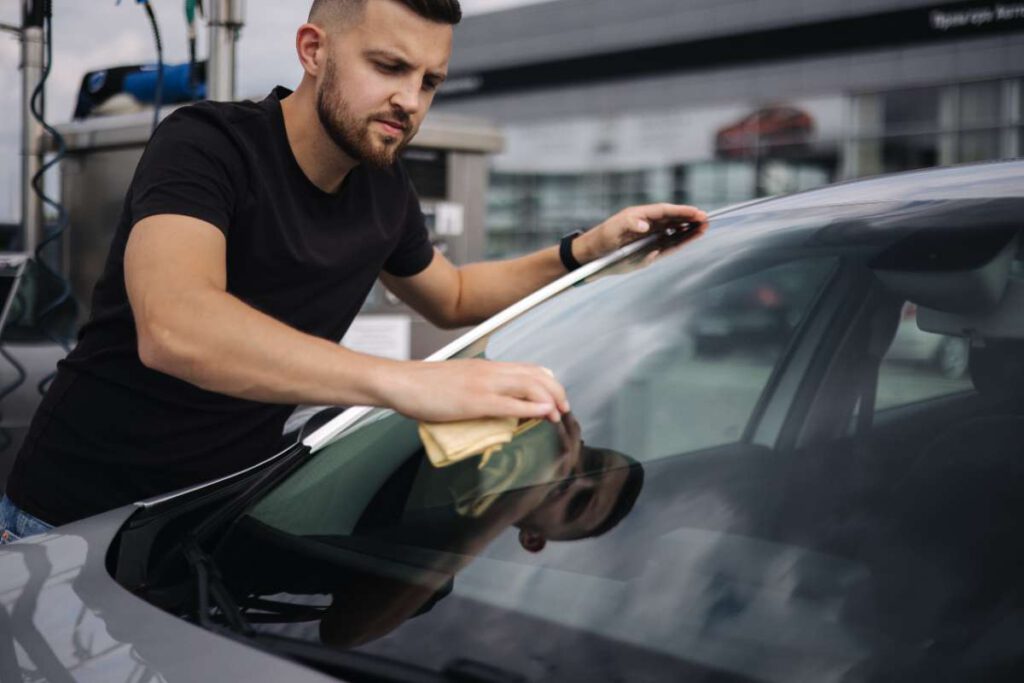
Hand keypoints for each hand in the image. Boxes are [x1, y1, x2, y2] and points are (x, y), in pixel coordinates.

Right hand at [381, 359, 569, 423]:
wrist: (402, 382)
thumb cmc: (425, 385)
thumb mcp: (459, 381)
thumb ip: (479, 389)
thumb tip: (493, 405)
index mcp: (486, 367)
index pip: (528, 368)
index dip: (547, 382)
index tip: (556, 397)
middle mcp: (489, 371)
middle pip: (535, 375)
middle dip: (556, 392)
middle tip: (564, 408)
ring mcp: (483, 385)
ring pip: (529, 386)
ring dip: (550, 400)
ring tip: (558, 413)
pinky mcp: (474, 401)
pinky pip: (511, 403)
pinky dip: (532, 407)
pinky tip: (544, 413)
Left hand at [574, 203, 707, 263]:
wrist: (593, 254)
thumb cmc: (602, 238)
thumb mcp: (613, 230)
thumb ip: (628, 225)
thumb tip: (644, 225)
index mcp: (640, 215)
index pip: (665, 211)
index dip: (681, 211)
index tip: (696, 212)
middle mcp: (648, 224)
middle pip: (673, 220)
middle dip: (689, 218)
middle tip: (706, 219)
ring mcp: (650, 237)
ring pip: (673, 232)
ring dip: (688, 230)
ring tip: (704, 227)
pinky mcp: (649, 249)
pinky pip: (668, 245)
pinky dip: (680, 241)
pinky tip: (691, 237)